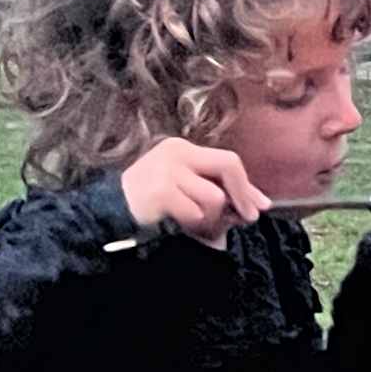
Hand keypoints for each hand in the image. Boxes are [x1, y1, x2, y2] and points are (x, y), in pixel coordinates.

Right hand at [120, 137, 265, 242]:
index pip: (227, 161)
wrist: (108, 212)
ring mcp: (167, 169)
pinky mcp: (160, 190)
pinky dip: (191, 223)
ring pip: (214, 196)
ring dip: (209, 216)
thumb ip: (214, 191)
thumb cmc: (150, 205)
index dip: (247, 185)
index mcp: (182, 149)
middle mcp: (176, 152)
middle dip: (244, 194)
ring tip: (189, 221)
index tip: (262, 204)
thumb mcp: (184, 190)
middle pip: (228, 165)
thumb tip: (254, 204)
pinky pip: (195, 212)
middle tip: (248, 218)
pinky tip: (175, 222)